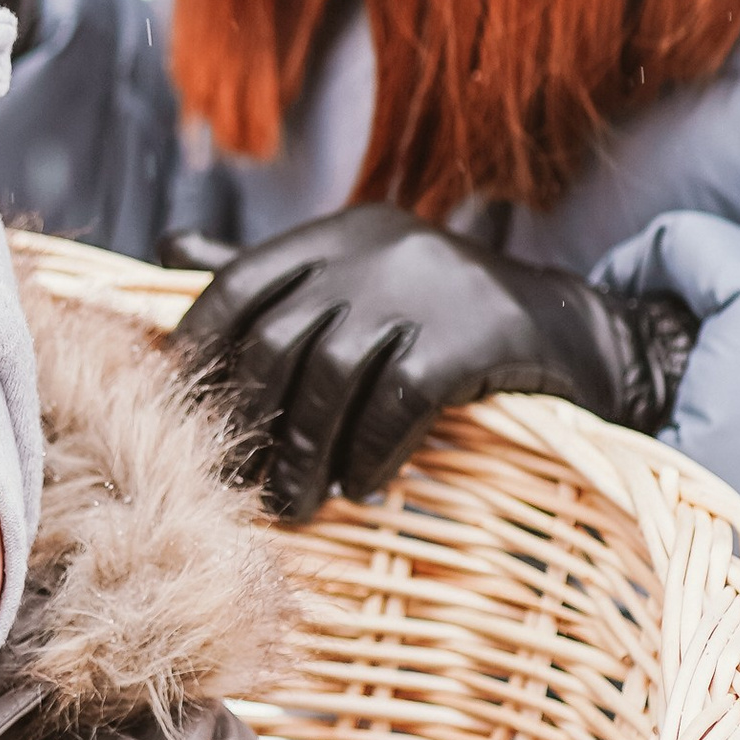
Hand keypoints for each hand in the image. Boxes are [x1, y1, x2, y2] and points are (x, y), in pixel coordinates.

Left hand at [174, 206, 697, 519]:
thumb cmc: (441, 321)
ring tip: (294, 506)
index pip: (238, 283)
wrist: (570, 335)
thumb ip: (272, 274)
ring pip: (331, 377)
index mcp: (338, 233)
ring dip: (303, 455)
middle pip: (278, 340)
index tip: (178, 414)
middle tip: (237, 485)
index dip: (199, 350)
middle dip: (250, 423)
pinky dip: (369, 453)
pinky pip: (396, 404)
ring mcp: (427, 287)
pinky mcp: (473, 334)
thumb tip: (169, 249)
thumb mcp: (357, 281)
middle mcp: (376, 247)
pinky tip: (361, 488)